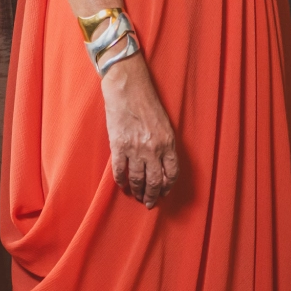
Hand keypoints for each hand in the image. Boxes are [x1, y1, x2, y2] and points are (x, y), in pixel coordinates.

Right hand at [100, 52, 177, 208]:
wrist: (127, 86)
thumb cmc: (146, 101)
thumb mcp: (164, 123)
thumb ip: (164, 144)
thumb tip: (160, 163)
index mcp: (168, 142)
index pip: (172, 173)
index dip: (167, 187)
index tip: (163, 192)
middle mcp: (153, 148)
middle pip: (155, 181)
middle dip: (152, 196)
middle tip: (149, 203)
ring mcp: (135, 148)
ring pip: (138, 179)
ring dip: (137, 191)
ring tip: (136, 196)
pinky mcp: (118, 146)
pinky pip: (120, 171)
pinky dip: (121, 181)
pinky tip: (122, 185)